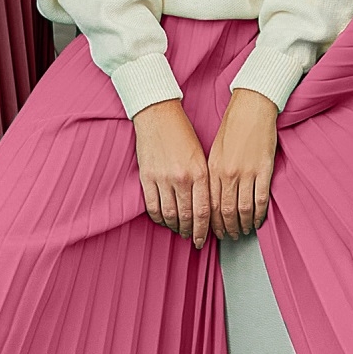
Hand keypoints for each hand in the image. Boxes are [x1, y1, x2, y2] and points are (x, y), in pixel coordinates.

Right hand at [133, 99, 210, 248]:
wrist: (158, 114)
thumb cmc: (182, 133)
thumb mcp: (201, 156)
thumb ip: (204, 182)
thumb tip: (206, 208)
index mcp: (199, 173)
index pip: (204, 211)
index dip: (203, 230)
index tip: (202, 239)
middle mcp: (182, 178)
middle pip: (187, 217)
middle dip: (190, 232)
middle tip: (191, 239)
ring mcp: (162, 178)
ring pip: (169, 215)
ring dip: (174, 227)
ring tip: (178, 231)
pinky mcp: (146, 177)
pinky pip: (152, 206)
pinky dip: (158, 218)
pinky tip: (163, 220)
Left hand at [208, 88, 278, 240]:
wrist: (252, 108)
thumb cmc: (233, 127)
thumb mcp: (214, 151)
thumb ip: (213, 174)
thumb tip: (212, 197)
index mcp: (212, 169)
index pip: (209, 204)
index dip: (212, 223)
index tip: (214, 232)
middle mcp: (227, 174)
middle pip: (225, 211)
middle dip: (226, 228)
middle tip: (229, 237)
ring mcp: (246, 173)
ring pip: (242, 209)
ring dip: (243, 225)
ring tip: (243, 232)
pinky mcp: (263, 170)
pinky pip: (260, 200)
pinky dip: (258, 214)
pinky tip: (257, 221)